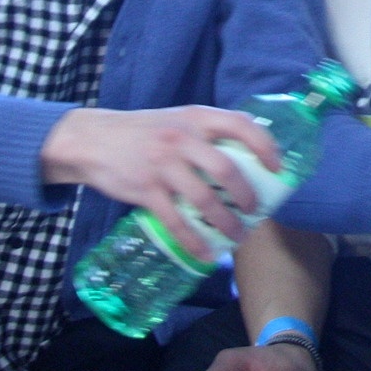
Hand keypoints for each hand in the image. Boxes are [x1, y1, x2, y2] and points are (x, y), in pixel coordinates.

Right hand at [40, 105, 280, 261]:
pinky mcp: (145, 190)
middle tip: (256, 211)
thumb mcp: (177, 120)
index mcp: (195, 117)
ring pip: (204, 200)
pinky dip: (195, 241)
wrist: (92, 140)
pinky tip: (207, 253)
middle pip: (226, 170)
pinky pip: (176, 221)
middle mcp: (181, 139)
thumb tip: (246, 159)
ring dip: (226, 224)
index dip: (266, 146)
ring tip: (237, 236)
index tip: (278, 167)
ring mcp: (163, 165)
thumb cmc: (143, 133)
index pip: (240, 124)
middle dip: (247, 196)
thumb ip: (205, 134)